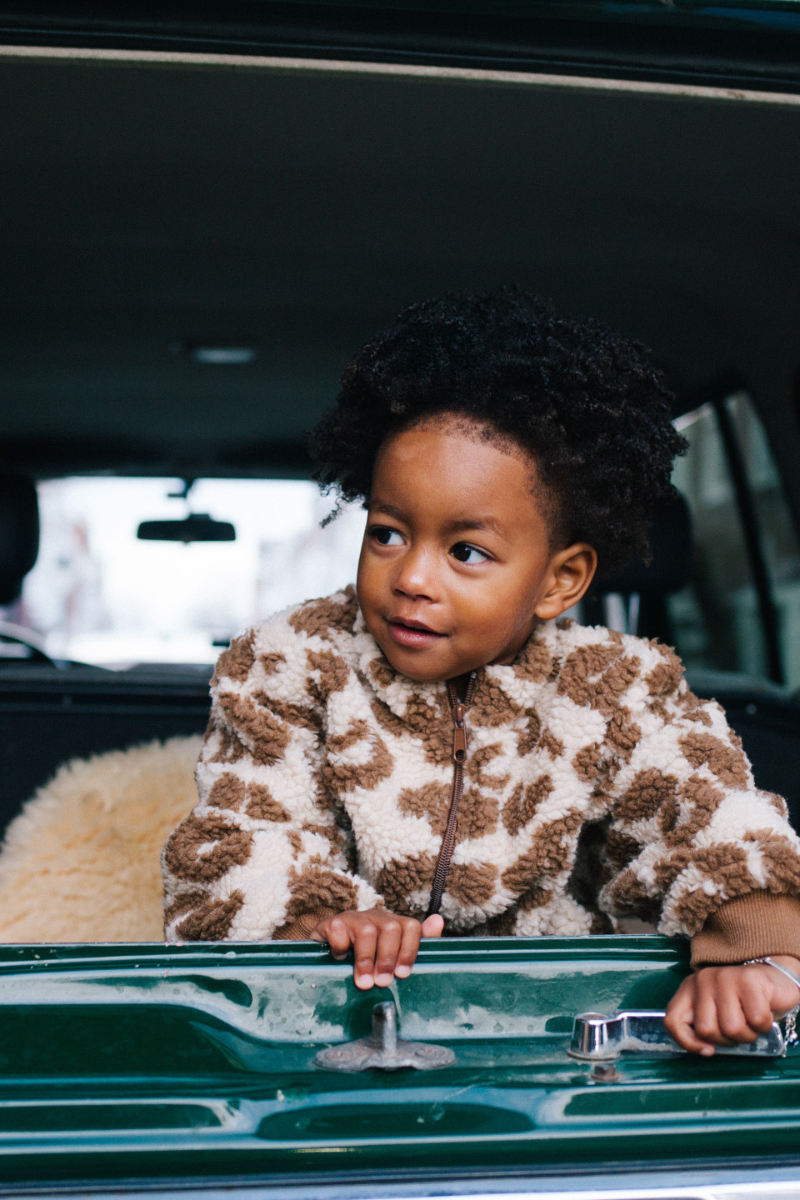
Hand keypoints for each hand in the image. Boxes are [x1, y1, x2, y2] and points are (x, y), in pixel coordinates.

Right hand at [310, 908, 443, 989]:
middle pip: (391, 928)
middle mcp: (375, 918)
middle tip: (381, 982)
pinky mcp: (331, 923)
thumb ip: (417, 943)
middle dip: (387, 959)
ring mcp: (353, 919)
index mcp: (393, 925)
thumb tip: (438, 920)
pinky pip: (339, 930)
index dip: (409, 951)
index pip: (411, 926)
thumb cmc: (365, 961)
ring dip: (365, 960)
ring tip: (363, 982)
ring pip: (367, 931)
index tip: (402, 974)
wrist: (326, 958)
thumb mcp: (391, 958)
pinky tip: (339, 960)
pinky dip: (340, 948)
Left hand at [664, 955, 799, 1055]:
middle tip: (740, 1026)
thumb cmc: (744, 1003)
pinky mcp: (748, 980)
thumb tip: (705, 1050)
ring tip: (752, 1019)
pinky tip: (764, 1011)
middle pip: (707, 1030)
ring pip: (732, 1028)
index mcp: (689, 989)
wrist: (774, 979)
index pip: (673, 1020)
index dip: (688, 1042)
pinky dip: (764, 1024)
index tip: (708, 1050)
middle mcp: (703, 980)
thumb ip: (704, 1027)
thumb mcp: (716, 1013)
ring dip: (748, 1033)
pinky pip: (756, 1020)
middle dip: (728, 1039)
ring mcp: (725, 977)